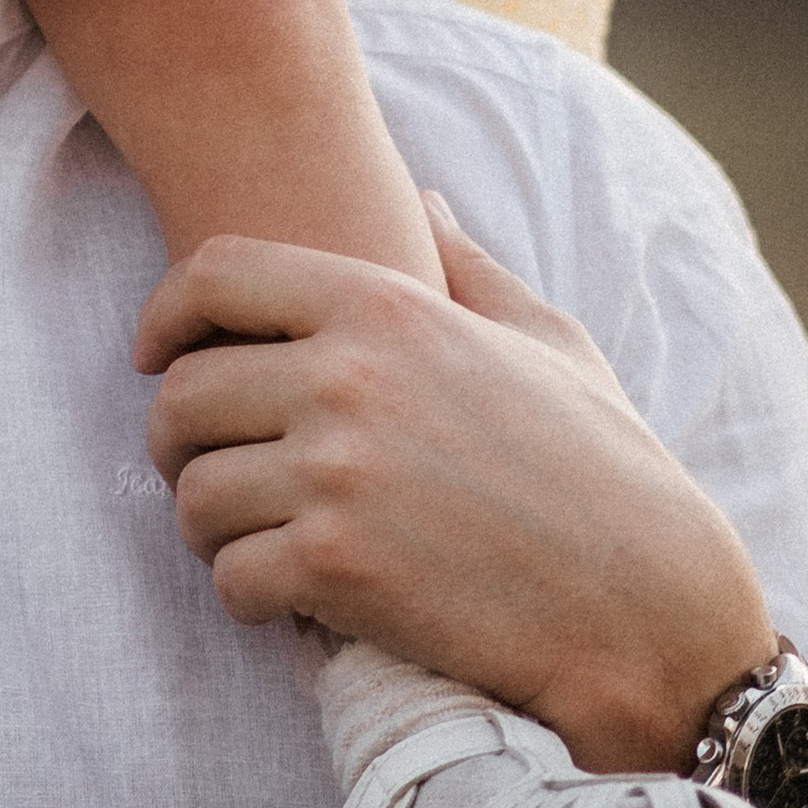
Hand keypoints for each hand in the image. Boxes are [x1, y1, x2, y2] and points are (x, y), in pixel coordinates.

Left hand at [138, 195, 773, 772]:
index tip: (155, 354)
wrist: (652, 609)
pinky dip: (250, 597)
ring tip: (258, 542)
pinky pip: (229, 578)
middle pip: (182, 395)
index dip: (166, 314)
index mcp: (388, 310)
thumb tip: (422, 198)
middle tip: (214, 473)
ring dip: (213, 529)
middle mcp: (346, 380)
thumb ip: (468, 267)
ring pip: (193, 496)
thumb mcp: (550, 344)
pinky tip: (294, 603)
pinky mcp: (334, 570)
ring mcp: (334, 476)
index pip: (216, 274)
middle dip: (180, 442)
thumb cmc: (611, 472)